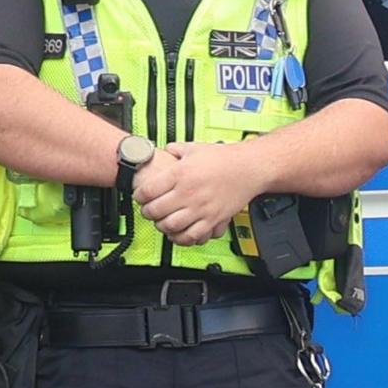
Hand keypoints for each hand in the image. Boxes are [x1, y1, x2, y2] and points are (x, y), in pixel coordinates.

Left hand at [134, 140, 267, 245]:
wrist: (250, 168)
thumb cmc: (224, 158)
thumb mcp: (195, 148)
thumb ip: (175, 149)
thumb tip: (163, 150)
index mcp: (180, 174)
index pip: (147, 191)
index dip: (138, 195)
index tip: (140, 196)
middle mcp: (188, 193)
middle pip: (155, 211)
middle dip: (147, 212)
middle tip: (148, 210)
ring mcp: (201, 209)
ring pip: (170, 227)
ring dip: (161, 226)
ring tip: (162, 221)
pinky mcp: (213, 220)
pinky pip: (191, 237)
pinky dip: (181, 238)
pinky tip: (178, 233)